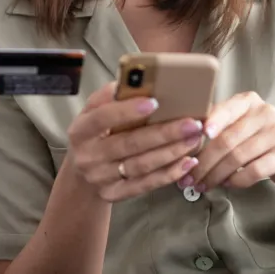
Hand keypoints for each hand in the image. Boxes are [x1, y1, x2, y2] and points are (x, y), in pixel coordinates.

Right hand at [65, 82, 205, 201]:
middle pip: (129, 144)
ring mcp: (100, 178)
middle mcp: (88, 156)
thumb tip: (135, 80)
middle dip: (163, 133)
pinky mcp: (113, 195)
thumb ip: (109, 97)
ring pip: (140, 166)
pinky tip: (187, 162)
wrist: (81, 175)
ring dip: (171, 152)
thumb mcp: (92, 112)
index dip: (127, 111)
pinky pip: (144, 186)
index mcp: (80, 130)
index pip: (102, 118)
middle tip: (191, 123)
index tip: (154, 102)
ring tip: (194, 139)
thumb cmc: (95, 134)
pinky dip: (168, 174)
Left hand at [189, 92, 274, 191]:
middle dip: (205, 161)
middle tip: (191, 177)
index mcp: (248, 101)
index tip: (199, 133)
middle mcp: (265, 113)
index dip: (211, 121)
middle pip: (227, 139)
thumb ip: (217, 125)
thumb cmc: (256, 139)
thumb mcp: (239, 124)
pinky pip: (253, 171)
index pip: (226, 109)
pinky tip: (227, 184)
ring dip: (216, 174)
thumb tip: (183, 139)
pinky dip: (236, 180)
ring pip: (237, 157)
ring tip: (204, 184)